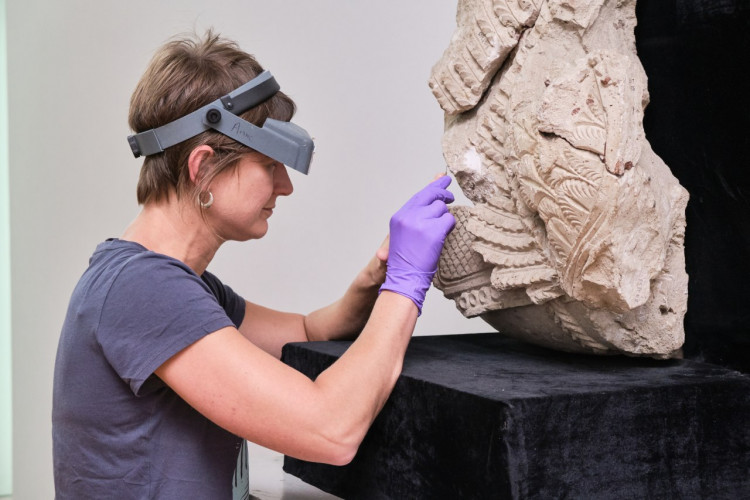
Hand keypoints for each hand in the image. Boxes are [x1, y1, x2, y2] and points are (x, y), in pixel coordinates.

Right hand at [379, 176, 455, 313]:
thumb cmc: (406, 259)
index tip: (443, 177)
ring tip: (437, 232)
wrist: (403, 278)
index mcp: (399, 217)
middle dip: (443, 194)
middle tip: (450, 196)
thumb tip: (433, 186)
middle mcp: (408, 216)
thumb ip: (418, 210)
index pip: (419, 195)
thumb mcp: (406, 232)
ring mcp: (420, 223)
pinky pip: (449, 220)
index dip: (433, 185)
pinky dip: (449, 227)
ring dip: (444, 219)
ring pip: (442, 209)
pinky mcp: (433, 232)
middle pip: (431, 196)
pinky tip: (443, 236)